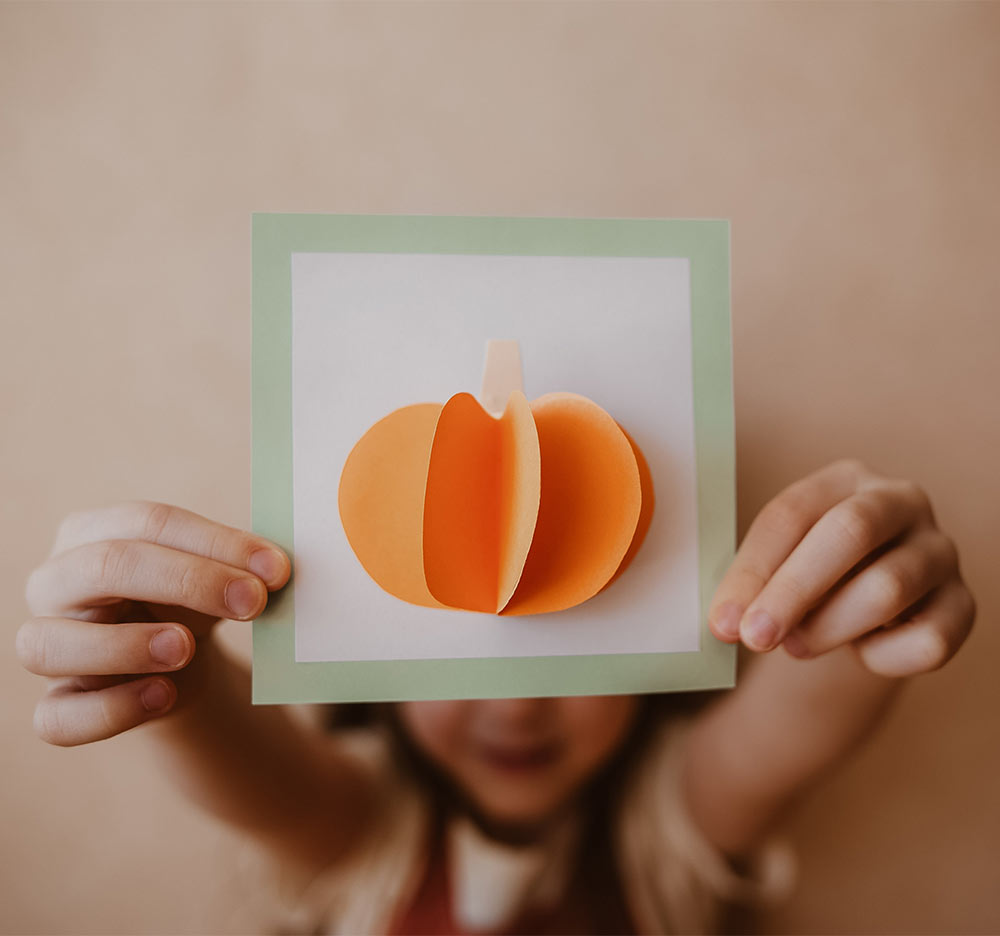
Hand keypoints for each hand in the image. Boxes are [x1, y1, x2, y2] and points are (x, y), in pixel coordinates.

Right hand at [18, 501, 289, 745]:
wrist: (177, 666)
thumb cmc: (188, 602)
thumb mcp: (214, 574)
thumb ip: (240, 567)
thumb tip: (274, 569)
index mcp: (92, 532)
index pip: (148, 522)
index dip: (214, 543)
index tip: (274, 569)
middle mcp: (55, 583)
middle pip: (104, 566)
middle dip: (186, 580)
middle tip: (252, 602)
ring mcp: (47, 645)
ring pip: (51, 644)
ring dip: (126, 645)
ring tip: (186, 648)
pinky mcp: (55, 705)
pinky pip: (58, 717)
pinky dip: (111, 709)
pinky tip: (163, 696)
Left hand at [708, 459, 974, 676]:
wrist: (863, 611)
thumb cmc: (810, 577)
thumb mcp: (775, 567)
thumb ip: (751, 586)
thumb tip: (727, 623)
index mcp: (845, 479)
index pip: (793, 512)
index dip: (754, 570)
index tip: (724, 622)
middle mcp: (901, 502)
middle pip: (849, 532)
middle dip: (793, 591)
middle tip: (754, 637)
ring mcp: (939, 552)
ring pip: (888, 588)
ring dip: (830, 628)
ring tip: (796, 647)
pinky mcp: (962, 604)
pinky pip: (927, 639)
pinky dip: (883, 657)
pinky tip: (861, 653)